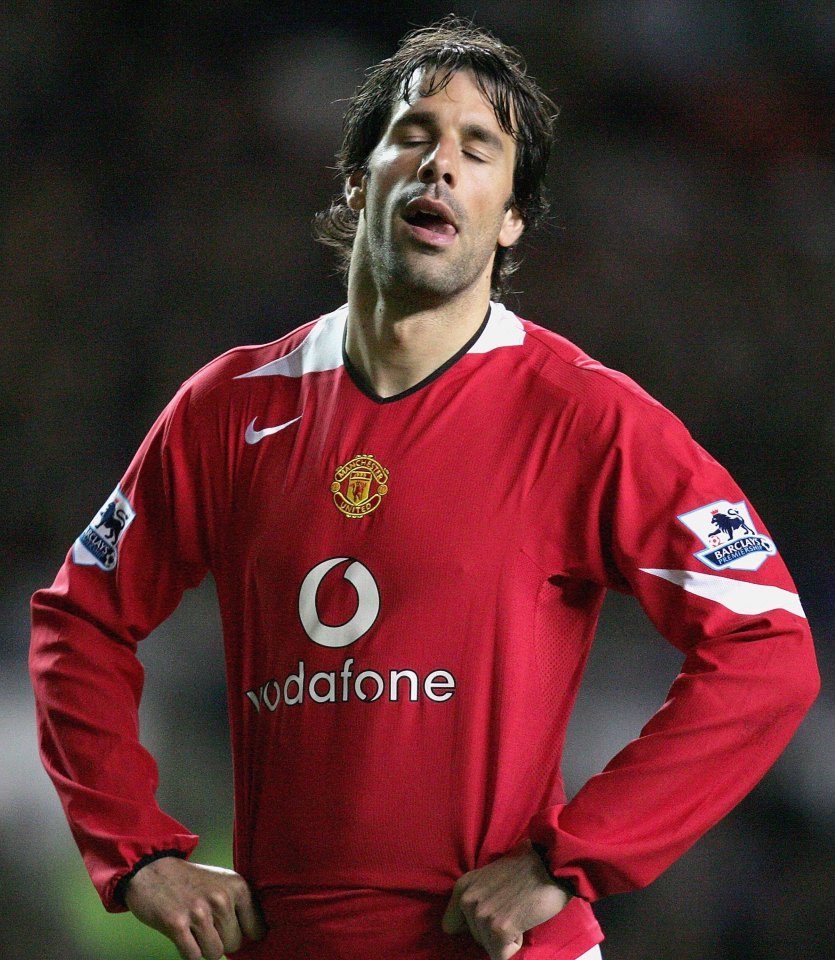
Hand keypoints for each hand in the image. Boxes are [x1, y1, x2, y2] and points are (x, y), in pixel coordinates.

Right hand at [124, 857, 267, 959]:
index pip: (257, 928)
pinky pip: (193, 957)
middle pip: (234, 944)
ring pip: (215, 953)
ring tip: (194, 928)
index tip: (234, 931)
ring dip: (204, 947)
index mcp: (237, 886)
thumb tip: (258, 935)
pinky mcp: (177, 925)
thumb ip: (239, 905)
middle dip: (222, 940)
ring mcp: (199, 912)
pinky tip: (183, 935)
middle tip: (207, 925)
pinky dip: (189, 952)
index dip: (245, 934)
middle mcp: (221, 898)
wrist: (152, 870)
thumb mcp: (222, 882)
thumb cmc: (190, 881)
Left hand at [441, 842, 570, 959]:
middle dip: (494, 930)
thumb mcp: (489, 879)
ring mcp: (482, 915)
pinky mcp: (499, 929)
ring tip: (519, 912)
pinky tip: (523, 921)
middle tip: (512, 909)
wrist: (550, 864)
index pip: (450, 926)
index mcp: (463, 886)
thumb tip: (472, 924)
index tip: (490, 918)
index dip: (473, 927)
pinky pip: (501, 956)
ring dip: (506, 936)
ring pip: (489, 947)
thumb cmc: (526, 870)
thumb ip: (478, 897)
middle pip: (474, 938)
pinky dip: (515, 945)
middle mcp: (468, 900)